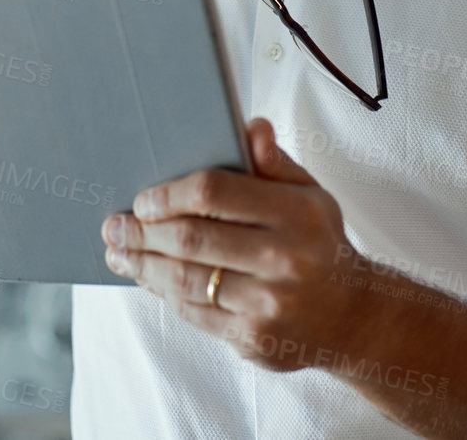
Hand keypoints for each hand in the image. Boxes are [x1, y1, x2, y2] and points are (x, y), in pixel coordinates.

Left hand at [99, 118, 373, 370]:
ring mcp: (269, 305)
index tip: (142, 199)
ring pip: (184, 281)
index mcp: (297, 214)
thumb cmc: (318, 243)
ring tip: (118, 252)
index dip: (169, 195)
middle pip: (190, 240)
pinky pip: (194, 313)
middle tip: (113, 226)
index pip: (214, 193)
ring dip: (141, 265)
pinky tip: (147, 278)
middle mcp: (285, 260)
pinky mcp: (254, 340)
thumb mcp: (309, 194)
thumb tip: (251, 125)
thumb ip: (274, 163)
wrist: (354, 317)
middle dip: (141, 232)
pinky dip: (163, 294)